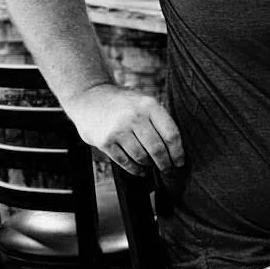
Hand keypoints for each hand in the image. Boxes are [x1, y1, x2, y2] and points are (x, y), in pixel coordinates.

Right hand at [65, 82, 183, 177]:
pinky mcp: (105, 141)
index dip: (178, 152)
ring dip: (149, 165)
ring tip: (152, 166)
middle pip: (157, 149)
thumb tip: (177, 148)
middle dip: (165, 163)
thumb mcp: (143, 102)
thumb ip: (159, 119)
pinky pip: (125, 162)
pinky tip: (140, 170)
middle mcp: (134, 116)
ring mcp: (118, 129)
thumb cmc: (123, 103)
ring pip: (142, 157)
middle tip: (168, 170)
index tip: (180, 162)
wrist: (89, 98)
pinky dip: (135, 169)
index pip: (171, 134)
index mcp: (149, 105)